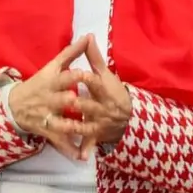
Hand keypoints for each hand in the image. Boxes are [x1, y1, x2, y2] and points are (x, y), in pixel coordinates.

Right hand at [7, 35, 90, 159]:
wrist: (14, 105)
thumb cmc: (39, 83)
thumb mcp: (53, 66)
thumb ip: (72, 52)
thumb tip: (88, 36)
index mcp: (52, 82)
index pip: (64, 77)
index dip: (75, 77)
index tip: (88, 74)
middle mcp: (49, 99)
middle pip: (61, 100)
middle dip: (70, 102)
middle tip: (83, 103)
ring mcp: (48, 116)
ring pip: (61, 123)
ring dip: (74, 127)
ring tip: (87, 130)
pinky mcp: (48, 131)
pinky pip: (59, 141)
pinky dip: (70, 150)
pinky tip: (82, 157)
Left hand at [69, 38, 131, 159]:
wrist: (129, 116)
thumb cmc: (112, 91)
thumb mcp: (105, 73)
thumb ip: (93, 56)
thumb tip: (88, 36)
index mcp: (104, 90)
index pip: (96, 83)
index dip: (87, 78)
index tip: (78, 73)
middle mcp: (103, 107)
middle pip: (90, 105)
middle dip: (80, 104)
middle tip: (67, 101)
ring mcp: (100, 122)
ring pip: (87, 125)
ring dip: (76, 127)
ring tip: (63, 126)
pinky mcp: (97, 135)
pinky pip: (90, 143)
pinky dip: (86, 150)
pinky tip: (79, 157)